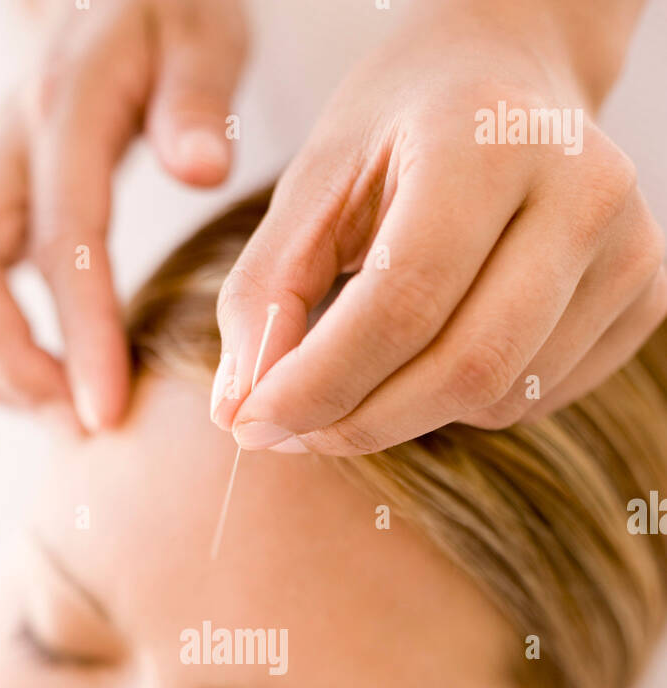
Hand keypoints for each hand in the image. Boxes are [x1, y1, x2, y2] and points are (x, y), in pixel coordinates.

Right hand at [0, 0, 247, 430]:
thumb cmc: (175, 16)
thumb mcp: (206, 33)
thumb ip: (200, 97)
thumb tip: (201, 167)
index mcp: (65, 109)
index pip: (62, 240)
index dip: (81, 334)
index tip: (107, 411)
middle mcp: (9, 147)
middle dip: (13, 366)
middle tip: (83, 423)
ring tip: (70, 412)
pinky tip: (57, 378)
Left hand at [213, 2, 665, 453]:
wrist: (509, 79)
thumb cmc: (401, 129)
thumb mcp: (314, 184)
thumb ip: (266, 294)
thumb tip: (239, 414)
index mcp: (489, 139)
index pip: (404, 302)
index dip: (320, 382)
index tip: (254, 423)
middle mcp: (583, 189)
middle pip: (465, 369)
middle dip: (360, 420)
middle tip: (292, 429)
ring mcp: (629, 247)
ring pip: (499, 397)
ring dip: (407, 413)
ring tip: (362, 369)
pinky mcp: (643, 296)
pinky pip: (534, 400)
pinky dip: (463, 404)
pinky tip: (436, 350)